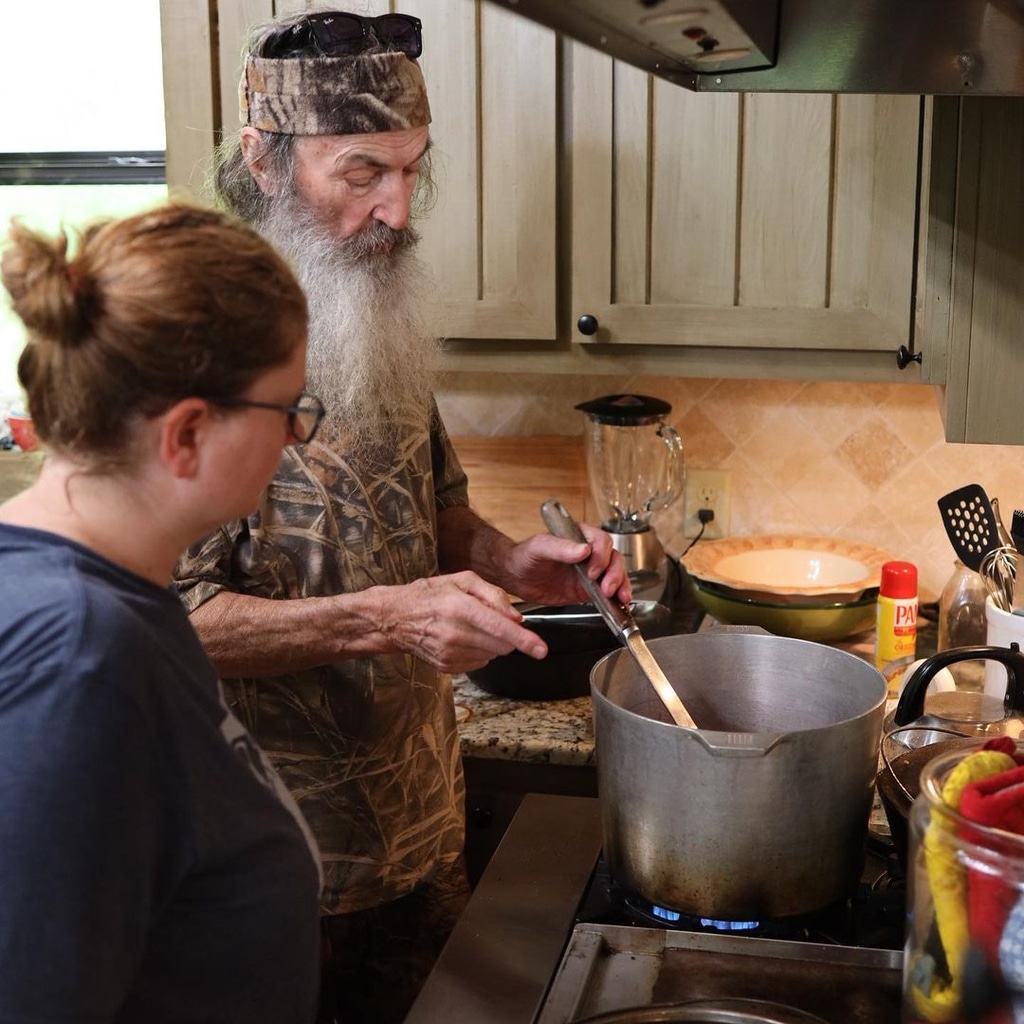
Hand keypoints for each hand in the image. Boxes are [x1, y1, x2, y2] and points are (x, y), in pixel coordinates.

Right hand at [378, 571, 547, 673]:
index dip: (525, 641)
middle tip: (492, 620)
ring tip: (472, 627)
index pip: (501, 629)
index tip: (541, 649)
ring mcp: (451, 654)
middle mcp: (456, 634)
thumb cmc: (429, 595)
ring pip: (493, 654)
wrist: (394, 618)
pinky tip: (463, 638)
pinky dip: (480, 651)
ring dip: (493, 643)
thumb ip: (493, 594)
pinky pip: (479, 662)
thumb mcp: (461, 580)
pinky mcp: (448, 667)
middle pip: (502, 645)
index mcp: (460, 608)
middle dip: (508, 635)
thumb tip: (516, 617)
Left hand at [501, 522, 630, 606]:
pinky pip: (608, 591)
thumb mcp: (539, 547)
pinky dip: (617, 597)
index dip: (601, 555)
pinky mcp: (588, 589)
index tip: (592, 570)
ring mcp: (590, 571)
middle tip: (606, 587)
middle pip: (613, 557)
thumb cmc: (525, 556)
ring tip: (619, 597)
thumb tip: (583, 549)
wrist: (515, 577)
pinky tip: (620, 604)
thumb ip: (560, 547)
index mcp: (578, 536)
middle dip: (614, 573)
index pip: (601, 540)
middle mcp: (588, 552)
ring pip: (616, 573)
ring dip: (621, 584)